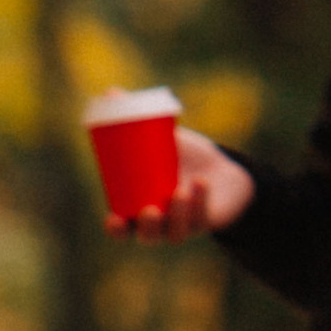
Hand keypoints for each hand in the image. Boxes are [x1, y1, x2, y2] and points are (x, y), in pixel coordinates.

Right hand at [114, 127, 251, 241]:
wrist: (219, 165)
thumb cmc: (181, 154)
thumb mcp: (157, 137)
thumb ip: (132, 120)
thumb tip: (110, 93)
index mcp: (139, 209)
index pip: (122, 229)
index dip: (116, 229)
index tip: (114, 218)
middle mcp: (160, 224)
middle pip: (148, 237)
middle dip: (148, 228)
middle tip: (150, 210)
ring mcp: (184, 226)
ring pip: (176, 233)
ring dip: (177, 215)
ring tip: (180, 191)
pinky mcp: (207, 222)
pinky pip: (203, 219)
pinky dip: (201, 201)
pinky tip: (202, 183)